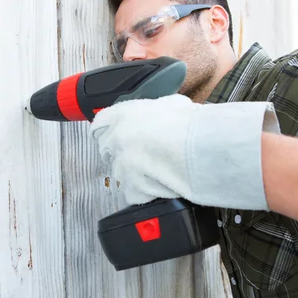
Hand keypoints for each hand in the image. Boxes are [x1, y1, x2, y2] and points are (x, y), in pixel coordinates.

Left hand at [89, 94, 280, 209]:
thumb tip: (161, 113)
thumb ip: (156, 111)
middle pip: (107, 149)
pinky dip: (144, 192)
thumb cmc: (189, 125)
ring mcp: (121, 164)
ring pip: (120, 172)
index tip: (116, 135)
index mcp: (122, 115)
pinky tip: (160, 185)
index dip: (109, 130)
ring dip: (134, 173)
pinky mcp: (131, 187)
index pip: (100, 123)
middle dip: (122, 152)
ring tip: (157, 171)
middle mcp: (116, 139)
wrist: (197, 149)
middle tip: (143, 155)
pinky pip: (132, 193)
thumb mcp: (172, 104)